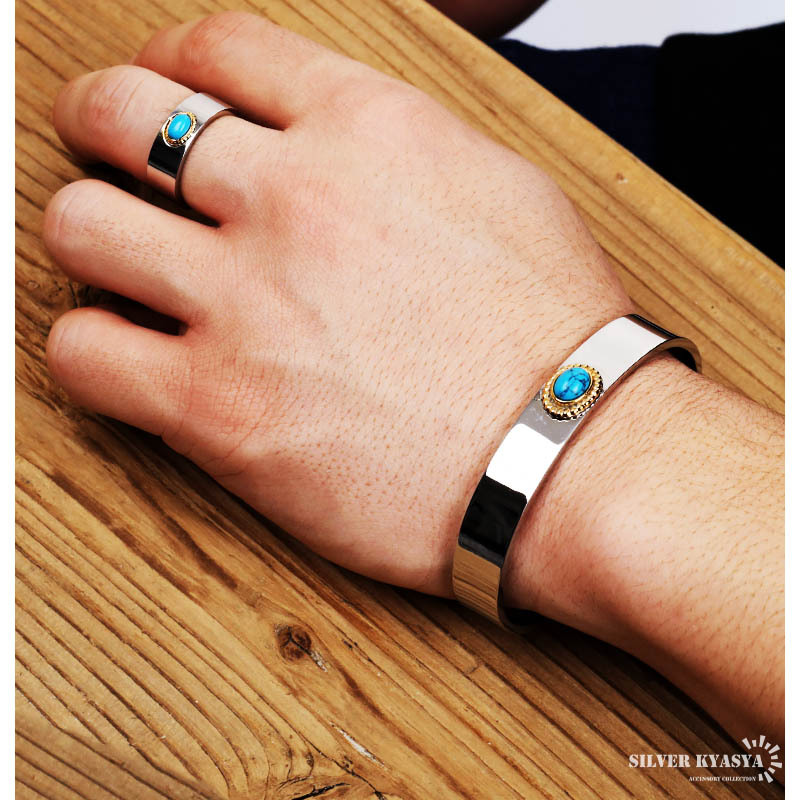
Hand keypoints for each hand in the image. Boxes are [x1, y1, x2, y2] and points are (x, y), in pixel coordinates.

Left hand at [44, 11, 630, 596]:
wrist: (572, 456)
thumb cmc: (556, 339)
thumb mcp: (497, 192)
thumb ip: (397, 155)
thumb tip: (336, 147)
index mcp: (368, 133)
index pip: (218, 50)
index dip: (169, 65)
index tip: (162, 96)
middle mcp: (292, 201)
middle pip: (122, 117)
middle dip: (102, 131)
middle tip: (112, 170)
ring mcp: (245, 304)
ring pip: (78, 227)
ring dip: (90, 242)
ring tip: (124, 274)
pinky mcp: (219, 409)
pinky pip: (85, 354)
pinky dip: (89, 349)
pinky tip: (128, 360)